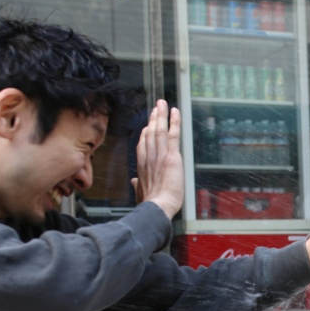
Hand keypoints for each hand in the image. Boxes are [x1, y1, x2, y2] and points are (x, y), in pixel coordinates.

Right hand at [133, 99, 183, 218]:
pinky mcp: (171, 156)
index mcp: (142, 165)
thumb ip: (138, 185)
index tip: (148, 125)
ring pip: (159, 130)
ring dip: (161, 115)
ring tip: (162, 103)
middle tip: (156, 107)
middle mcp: (149, 156)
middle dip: (153, 119)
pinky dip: (174, 121)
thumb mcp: (141, 193)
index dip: (145, 133)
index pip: (143, 144)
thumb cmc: (150, 203)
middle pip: (150, 133)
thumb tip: (134, 182)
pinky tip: (174, 111)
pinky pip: (172, 134)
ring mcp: (159, 154)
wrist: (157, 206)